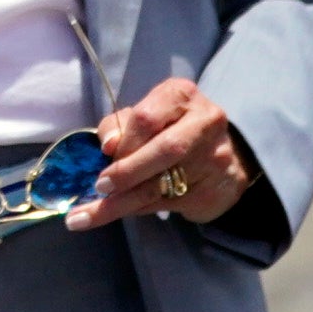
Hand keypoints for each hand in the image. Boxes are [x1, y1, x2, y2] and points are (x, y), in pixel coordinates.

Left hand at [64, 77, 250, 229]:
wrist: (226, 156)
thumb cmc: (171, 128)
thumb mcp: (146, 114)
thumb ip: (121, 124)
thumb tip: (108, 144)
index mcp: (181, 95)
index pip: (148, 118)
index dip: (124, 140)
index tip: (103, 156)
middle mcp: (204, 123)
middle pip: (163, 151)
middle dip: (126, 173)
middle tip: (98, 188)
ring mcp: (215, 158)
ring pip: (163, 185)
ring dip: (121, 203)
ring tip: (87, 216)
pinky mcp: (215, 190)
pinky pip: (169, 204)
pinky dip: (138, 210)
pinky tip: (117, 213)